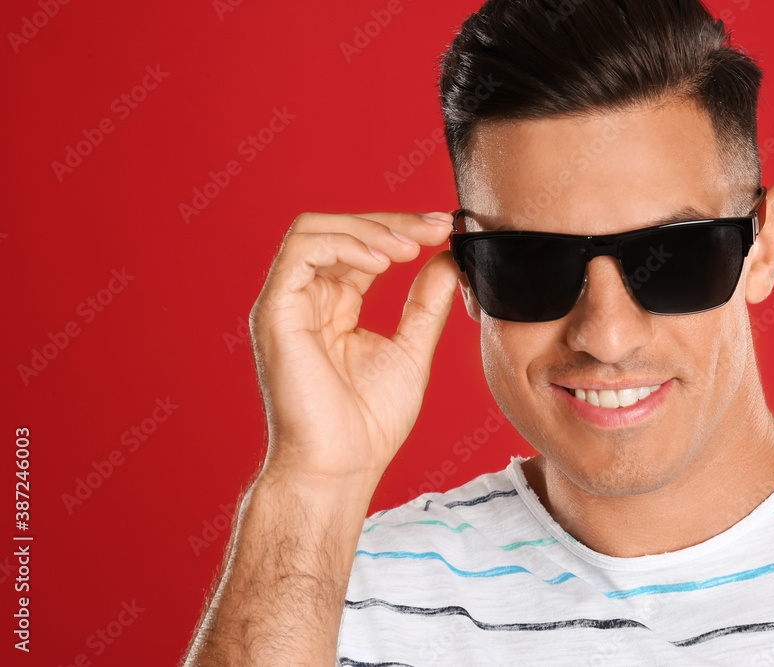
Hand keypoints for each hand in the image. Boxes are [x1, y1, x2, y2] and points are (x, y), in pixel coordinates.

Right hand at [248, 211, 458, 485]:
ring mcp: (286, 304)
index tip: (444, 227)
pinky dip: (344, 245)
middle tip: (436, 226)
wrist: (341, 466)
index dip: (401, 230)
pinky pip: (301, 251)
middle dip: (391, 222)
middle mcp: (305, 300)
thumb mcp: (411, 349)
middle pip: (339, 229)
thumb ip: (426, 303)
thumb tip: (446, 259)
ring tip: (409, 248)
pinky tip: (382, 262)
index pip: (361, 248)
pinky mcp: (275, 312)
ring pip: (314, 230)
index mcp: (333, 307)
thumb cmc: (369, 423)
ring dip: (367, 229)